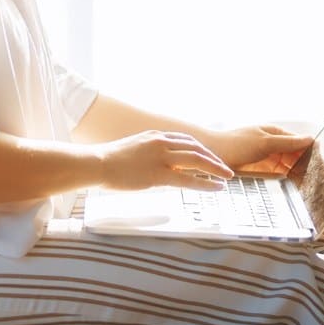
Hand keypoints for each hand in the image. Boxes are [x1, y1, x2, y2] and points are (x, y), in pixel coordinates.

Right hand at [98, 129, 234, 191]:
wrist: (96, 163)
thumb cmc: (109, 160)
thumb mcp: (133, 149)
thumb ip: (148, 153)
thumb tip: (156, 164)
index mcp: (156, 136)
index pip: (186, 140)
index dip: (201, 149)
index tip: (210, 157)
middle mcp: (162, 143)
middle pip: (196, 148)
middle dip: (213, 158)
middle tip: (225, 168)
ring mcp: (161, 158)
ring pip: (197, 161)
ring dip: (215, 168)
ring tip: (227, 177)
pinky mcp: (158, 175)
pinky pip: (188, 179)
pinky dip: (205, 184)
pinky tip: (216, 188)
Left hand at [206, 125, 313, 176]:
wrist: (211, 156)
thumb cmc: (236, 144)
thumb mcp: (265, 142)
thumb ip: (288, 142)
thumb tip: (311, 139)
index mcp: (275, 133)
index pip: (300, 142)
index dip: (312, 152)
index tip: (322, 165)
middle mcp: (273, 145)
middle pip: (296, 155)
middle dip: (307, 165)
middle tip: (319, 180)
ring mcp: (268, 158)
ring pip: (290, 166)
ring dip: (299, 174)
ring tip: (311, 186)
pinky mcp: (262, 171)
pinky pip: (280, 175)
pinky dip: (289, 180)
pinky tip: (296, 187)